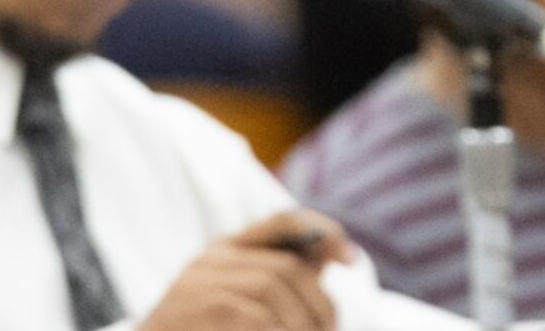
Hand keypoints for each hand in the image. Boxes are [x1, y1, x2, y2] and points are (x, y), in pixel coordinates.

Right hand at [143, 211, 346, 330]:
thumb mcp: (244, 303)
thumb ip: (285, 278)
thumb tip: (335, 253)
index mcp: (224, 252)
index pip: (281, 223)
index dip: (321, 232)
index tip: (351, 258)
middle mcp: (210, 261)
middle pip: (284, 268)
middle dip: (318, 303)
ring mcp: (197, 285)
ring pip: (271, 289)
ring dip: (300, 323)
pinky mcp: (193, 312)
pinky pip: (253, 317)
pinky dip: (276, 330)